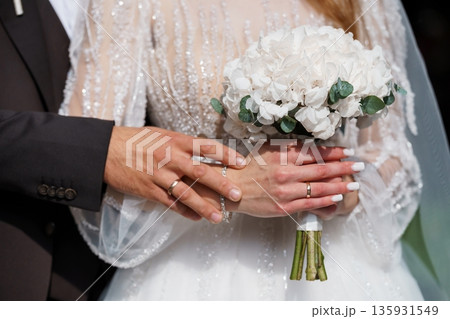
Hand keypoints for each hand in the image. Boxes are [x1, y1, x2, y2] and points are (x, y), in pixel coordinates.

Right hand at [103, 126, 245, 222]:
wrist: (104, 150)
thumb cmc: (134, 140)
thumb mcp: (159, 134)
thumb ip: (181, 143)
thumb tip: (202, 148)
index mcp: (175, 140)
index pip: (206, 146)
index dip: (226, 154)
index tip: (242, 163)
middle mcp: (169, 157)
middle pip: (200, 172)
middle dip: (221, 184)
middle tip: (237, 194)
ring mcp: (159, 174)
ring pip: (186, 193)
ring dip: (204, 206)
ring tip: (219, 217)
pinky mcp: (148, 189)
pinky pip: (169, 203)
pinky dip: (183, 211)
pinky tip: (195, 218)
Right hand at [187, 142, 363, 218]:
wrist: (232, 188)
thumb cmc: (249, 167)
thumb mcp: (268, 150)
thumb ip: (289, 149)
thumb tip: (313, 146)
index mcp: (282, 155)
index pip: (314, 152)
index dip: (334, 152)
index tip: (347, 152)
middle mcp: (286, 172)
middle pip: (322, 169)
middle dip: (344, 167)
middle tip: (360, 165)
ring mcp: (286, 191)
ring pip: (319, 188)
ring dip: (340, 185)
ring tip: (354, 183)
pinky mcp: (284, 207)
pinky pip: (310, 203)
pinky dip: (326, 200)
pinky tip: (337, 197)